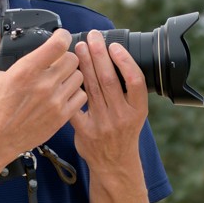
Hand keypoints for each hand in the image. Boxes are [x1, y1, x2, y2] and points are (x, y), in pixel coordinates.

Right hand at [0, 21, 86, 164]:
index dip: (62, 36)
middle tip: (55, 60)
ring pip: (79, 76)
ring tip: (58, 77)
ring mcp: (55, 102)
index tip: (58, 36)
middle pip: (72, 58)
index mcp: (26, 71)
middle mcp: (44, 85)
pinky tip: (61, 93)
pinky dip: (74, 92)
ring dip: (71, 73)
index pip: (58, 44)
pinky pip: (81, 96)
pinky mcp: (60, 117)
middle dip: (64, 55)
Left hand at [70, 31, 147, 169]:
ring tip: (79, 48)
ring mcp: (103, 124)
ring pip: (92, 88)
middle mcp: (122, 116)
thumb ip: (126, 92)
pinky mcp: (86, 131)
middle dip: (99, 54)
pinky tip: (66, 73)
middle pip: (109, 80)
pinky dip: (71, 89)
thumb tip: (113, 59)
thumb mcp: (134, 114)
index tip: (114, 45)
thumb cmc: (123, 134)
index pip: (134, 81)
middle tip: (92, 37)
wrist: (114, 165)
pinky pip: (76, 105)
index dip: (124, 61)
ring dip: (84, 65)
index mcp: (137, 110)